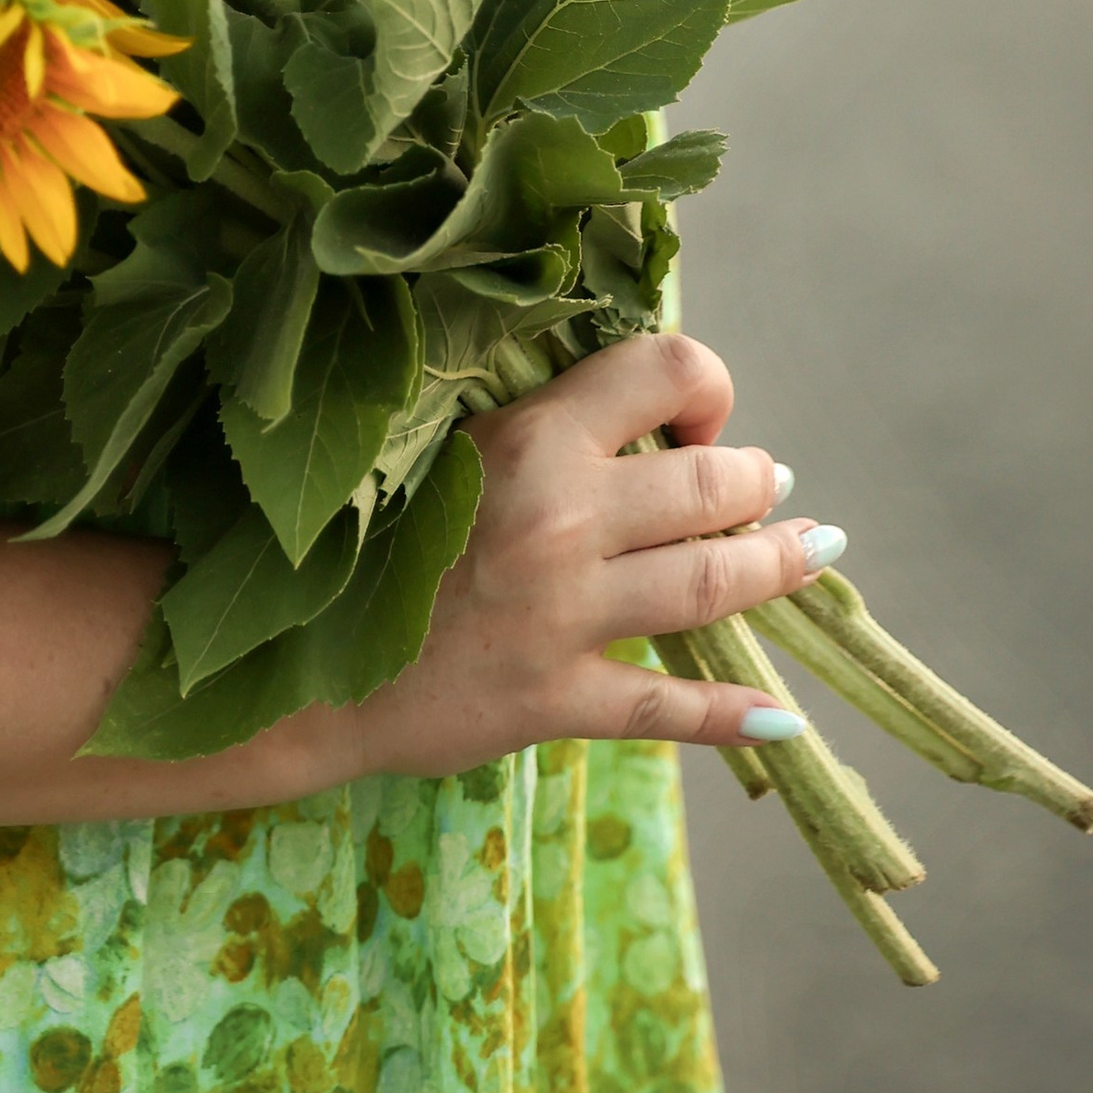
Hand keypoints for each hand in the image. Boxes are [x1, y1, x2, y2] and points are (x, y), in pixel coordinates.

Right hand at [325, 333, 829, 780]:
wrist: (283, 655)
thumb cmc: (356, 529)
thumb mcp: (435, 444)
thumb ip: (524, 425)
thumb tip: (622, 403)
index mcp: (530, 438)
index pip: (663, 371)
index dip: (706, 386)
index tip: (699, 416)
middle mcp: (561, 519)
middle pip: (712, 486)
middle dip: (757, 484)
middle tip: (772, 489)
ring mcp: (562, 615)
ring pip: (709, 585)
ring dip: (777, 569)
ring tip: (810, 554)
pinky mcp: (552, 696)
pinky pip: (664, 707)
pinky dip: (731, 716)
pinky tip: (782, 721)